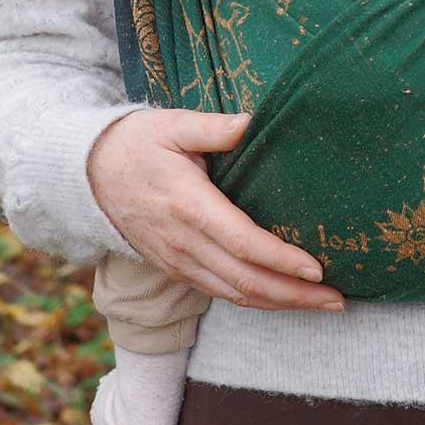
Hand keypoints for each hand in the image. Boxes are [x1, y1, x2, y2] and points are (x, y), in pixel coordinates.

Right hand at [87, 109, 345, 311]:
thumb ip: (214, 127)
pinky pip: (220, 292)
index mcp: (189, 206)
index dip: (281, 260)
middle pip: (245, 282)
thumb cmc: (137, 142)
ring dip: (280, 304)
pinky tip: (283, 297)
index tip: (317, 267)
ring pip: (234, 294)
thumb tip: (252, 121)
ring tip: (322, 303)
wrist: (87, 174)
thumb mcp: (173, 125)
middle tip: (337, 299)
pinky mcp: (175, 268)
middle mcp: (184, 243)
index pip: (243, 243)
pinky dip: (255, 299)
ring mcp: (178, 261)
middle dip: (294, 295)